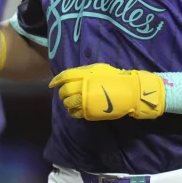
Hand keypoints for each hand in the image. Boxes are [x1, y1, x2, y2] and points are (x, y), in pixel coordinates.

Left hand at [48, 63, 164, 120]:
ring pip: (68, 103)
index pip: (65, 76)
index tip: (52, 84)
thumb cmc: (116, 78)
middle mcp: (83, 86)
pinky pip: (75, 113)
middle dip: (62, 93)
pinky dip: (72, 112)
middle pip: (65, 91)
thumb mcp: (99, 69)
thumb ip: (85, 72)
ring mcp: (86, 99)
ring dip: (67, 103)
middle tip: (65, 95)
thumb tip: (74, 77)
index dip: (56, 80)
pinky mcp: (89, 111)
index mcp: (85, 74)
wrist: (129, 91)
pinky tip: (75, 111)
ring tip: (70, 103)